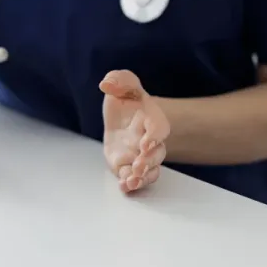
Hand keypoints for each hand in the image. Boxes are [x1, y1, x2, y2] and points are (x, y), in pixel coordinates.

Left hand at [99, 70, 169, 192]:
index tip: (146, 143)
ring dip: (143, 177)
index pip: (159, 127)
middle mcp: (149, 140)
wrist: (122, 117)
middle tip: (138, 166)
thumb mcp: (122, 83)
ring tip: (131, 182)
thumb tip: (106, 84)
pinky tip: (124, 187)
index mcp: (151, 118)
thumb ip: (119, 80)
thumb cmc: (127, 100)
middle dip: (149, 161)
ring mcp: (140, 156)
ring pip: (149, 170)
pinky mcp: (128, 166)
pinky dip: (131, 184)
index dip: (155, 136)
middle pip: (157, 154)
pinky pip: (134, 178)